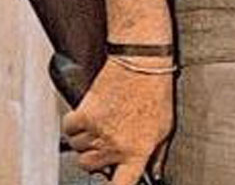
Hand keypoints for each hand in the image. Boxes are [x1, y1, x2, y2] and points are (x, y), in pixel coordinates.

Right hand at [62, 57, 173, 183]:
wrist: (142, 60)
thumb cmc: (156, 89)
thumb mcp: (165, 126)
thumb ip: (156, 154)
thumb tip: (153, 173)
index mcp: (138, 151)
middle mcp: (116, 145)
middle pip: (90, 166)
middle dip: (96, 155)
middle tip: (106, 138)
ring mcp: (98, 131)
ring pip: (78, 148)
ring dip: (86, 137)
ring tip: (103, 119)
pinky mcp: (84, 114)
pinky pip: (69, 129)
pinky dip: (75, 123)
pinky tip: (89, 113)